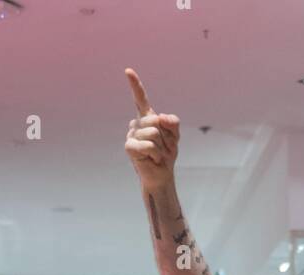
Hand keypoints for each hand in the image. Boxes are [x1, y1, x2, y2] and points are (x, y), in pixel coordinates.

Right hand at [125, 69, 179, 190]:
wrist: (161, 175)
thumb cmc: (166, 155)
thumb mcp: (174, 136)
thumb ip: (172, 122)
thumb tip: (160, 117)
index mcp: (147, 118)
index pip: (140, 99)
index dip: (135, 85)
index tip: (128, 71)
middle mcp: (137, 124)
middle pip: (155, 120)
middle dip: (165, 136)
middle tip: (162, 148)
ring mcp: (131, 135)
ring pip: (153, 133)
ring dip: (161, 147)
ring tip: (157, 154)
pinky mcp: (129, 147)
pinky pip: (148, 145)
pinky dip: (155, 154)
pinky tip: (152, 159)